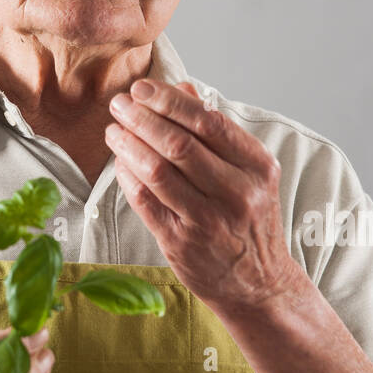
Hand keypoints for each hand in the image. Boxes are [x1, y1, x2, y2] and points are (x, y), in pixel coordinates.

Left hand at [105, 79, 301, 313]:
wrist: (259, 284)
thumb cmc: (249, 220)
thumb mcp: (249, 172)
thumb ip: (216, 131)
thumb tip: (182, 88)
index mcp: (258, 166)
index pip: (208, 120)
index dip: (169, 100)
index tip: (142, 88)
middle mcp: (237, 193)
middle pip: (178, 143)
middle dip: (141, 117)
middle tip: (119, 104)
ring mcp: (208, 221)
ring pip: (157, 171)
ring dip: (128, 144)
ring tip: (113, 130)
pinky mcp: (181, 243)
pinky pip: (145, 201)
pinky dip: (127, 176)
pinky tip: (119, 162)